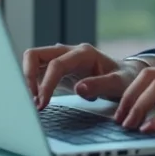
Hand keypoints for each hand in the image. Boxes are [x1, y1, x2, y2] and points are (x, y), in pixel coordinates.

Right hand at [22, 43, 143, 108]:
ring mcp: (61, 60)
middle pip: (35, 55)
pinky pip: (38, 73)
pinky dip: (33, 85)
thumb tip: (79, 89)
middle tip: (31, 101)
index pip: (56, 64)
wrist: (127, 76)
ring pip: (33, 62)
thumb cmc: (124, 78)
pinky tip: (37, 102)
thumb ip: (100, 85)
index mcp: (83, 53)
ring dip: (28, 81)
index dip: (46, 84)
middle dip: (27, 76)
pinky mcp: (58, 71)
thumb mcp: (119, 83)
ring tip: (32, 103)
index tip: (41, 103)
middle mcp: (69, 52)